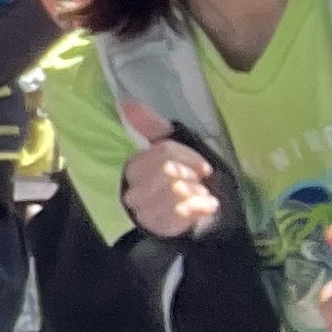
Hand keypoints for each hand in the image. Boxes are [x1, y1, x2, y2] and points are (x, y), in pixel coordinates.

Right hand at [117, 96, 228, 241]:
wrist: (206, 220)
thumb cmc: (189, 178)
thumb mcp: (175, 148)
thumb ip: (152, 126)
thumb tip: (125, 102)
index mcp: (135, 166)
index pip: (162, 153)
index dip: (188, 158)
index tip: (202, 167)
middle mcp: (133, 190)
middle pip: (168, 172)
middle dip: (191, 176)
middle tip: (199, 183)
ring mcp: (144, 212)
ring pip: (175, 191)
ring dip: (197, 192)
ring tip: (201, 196)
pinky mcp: (159, 228)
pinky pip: (181, 212)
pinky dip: (200, 207)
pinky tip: (205, 206)